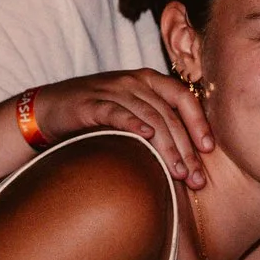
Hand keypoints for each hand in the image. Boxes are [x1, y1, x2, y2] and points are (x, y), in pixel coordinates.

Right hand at [30, 69, 213, 188]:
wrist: (49, 109)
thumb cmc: (98, 115)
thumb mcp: (133, 111)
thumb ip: (158, 121)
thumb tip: (192, 153)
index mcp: (149, 80)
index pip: (183, 98)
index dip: (199, 122)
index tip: (210, 150)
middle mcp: (134, 81)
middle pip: (168, 115)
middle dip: (186, 149)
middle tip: (197, 179)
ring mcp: (112, 90)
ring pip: (149, 118)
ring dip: (166, 148)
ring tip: (178, 173)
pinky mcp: (90, 103)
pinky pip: (117, 113)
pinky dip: (133, 125)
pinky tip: (146, 140)